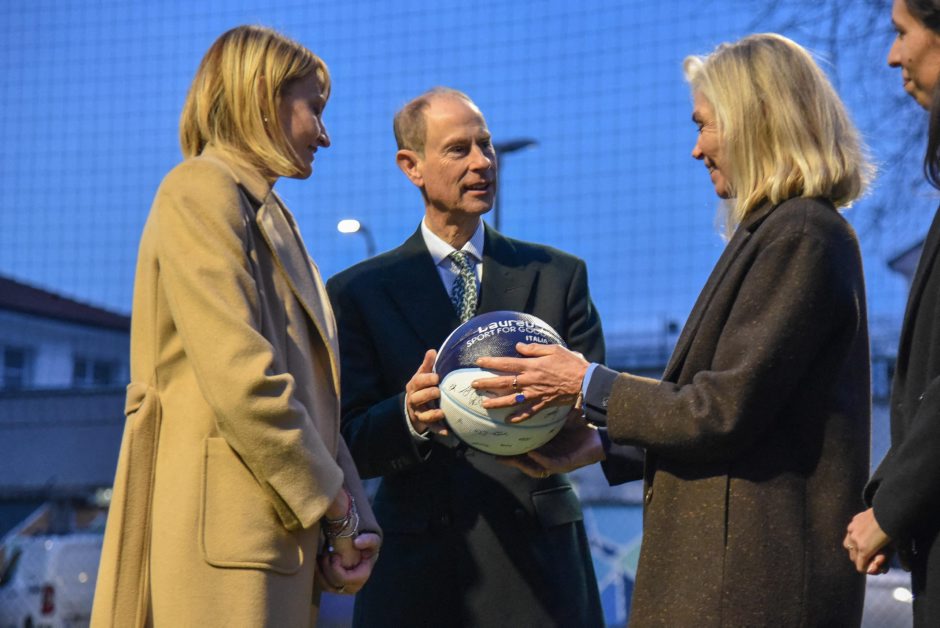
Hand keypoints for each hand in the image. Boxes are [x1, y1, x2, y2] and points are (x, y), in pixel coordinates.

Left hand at [318, 532, 380, 594]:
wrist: (362, 549)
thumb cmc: (367, 546)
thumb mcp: (373, 540)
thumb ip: (368, 540)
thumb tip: (356, 543)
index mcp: (361, 577)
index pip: (344, 579)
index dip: (336, 569)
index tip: (335, 555)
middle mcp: (351, 587)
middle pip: (333, 584)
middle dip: (327, 568)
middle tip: (326, 552)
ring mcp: (341, 589)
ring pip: (325, 586)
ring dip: (320, 570)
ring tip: (322, 555)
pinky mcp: (332, 586)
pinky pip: (320, 584)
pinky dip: (317, 572)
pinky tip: (317, 560)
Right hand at [405, 350, 446, 434]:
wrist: (413, 407)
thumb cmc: (421, 387)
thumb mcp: (422, 375)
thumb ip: (427, 365)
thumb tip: (432, 350)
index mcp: (414, 386)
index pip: (418, 382)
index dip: (426, 379)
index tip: (437, 377)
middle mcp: (414, 399)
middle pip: (418, 398)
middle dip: (428, 394)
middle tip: (438, 391)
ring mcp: (418, 412)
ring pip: (423, 414)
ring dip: (432, 414)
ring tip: (441, 413)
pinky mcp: (424, 423)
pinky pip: (431, 427)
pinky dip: (438, 429)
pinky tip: (447, 431)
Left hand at [473, 343, 588, 421]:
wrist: (585, 382)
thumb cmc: (570, 363)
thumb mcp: (553, 350)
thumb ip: (534, 349)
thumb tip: (518, 347)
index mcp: (531, 366)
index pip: (506, 363)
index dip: (491, 362)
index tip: (478, 361)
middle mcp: (530, 381)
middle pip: (504, 382)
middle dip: (487, 383)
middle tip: (473, 385)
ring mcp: (535, 394)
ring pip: (512, 400)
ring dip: (497, 402)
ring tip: (484, 404)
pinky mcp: (543, 404)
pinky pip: (528, 413)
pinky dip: (518, 418)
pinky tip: (508, 421)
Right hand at [498, 410, 603, 477]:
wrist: (603, 435)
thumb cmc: (583, 426)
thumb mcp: (563, 417)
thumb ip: (550, 411)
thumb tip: (538, 393)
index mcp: (548, 445)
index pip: (526, 448)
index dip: (513, 448)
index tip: (498, 444)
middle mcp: (550, 456)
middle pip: (526, 461)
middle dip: (511, 459)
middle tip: (496, 455)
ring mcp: (556, 462)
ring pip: (534, 468)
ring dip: (521, 463)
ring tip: (509, 457)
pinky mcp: (565, 465)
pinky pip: (549, 463)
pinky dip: (540, 459)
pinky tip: (532, 452)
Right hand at [844, 508, 891, 573]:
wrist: (891, 509)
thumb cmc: (894, 531)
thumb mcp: (893, 549)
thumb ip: (883, 561)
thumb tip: (877, 570)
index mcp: (864, 549)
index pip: (860, 567)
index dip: (869, 570)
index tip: (878, 568)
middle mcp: (854, 539)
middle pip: (853, 558)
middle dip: (863, 560)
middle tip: (875, 558)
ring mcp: (852, 529)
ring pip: (848, 545)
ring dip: (856, 549)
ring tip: (867, 547)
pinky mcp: (854, 521)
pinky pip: (851, 533)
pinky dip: (856, 537)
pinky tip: (866, 534)